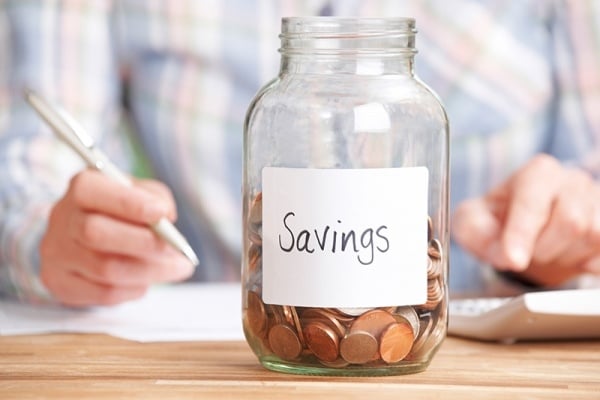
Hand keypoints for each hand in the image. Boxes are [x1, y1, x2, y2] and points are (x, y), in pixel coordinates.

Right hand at [40, 169, 194, 306]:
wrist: (89, 237)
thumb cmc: (124, 210)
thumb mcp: (142, 192)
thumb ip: (156, 198)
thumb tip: (166, 217)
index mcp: (81, 187)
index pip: (92, 192)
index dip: (129, 204)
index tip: (162, 214)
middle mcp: (62, 219)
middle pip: (95, 234)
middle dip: (143, 243)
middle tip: (177, 249)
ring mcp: (56, 254)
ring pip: (105, 269)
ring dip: (150, 271)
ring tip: (179, 268)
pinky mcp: (61, 283)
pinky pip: (104, 293)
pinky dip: (134, 288)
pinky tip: (148, 280)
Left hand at [452, 154, 599, 286]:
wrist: (521, 232)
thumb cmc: (496, 222)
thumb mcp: (472, 222)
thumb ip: (478, 232)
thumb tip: (507, 255)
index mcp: (537, 173)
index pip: (533, 203)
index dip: (522, 234)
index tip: (513, 259)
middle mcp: (572, 180)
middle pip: (570, 222)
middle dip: (543, 249)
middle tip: (525, 253)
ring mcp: (597, 199)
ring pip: (593, 236)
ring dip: (564, 257)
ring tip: (545, 252)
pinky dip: (586, 263)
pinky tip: (568, 257)